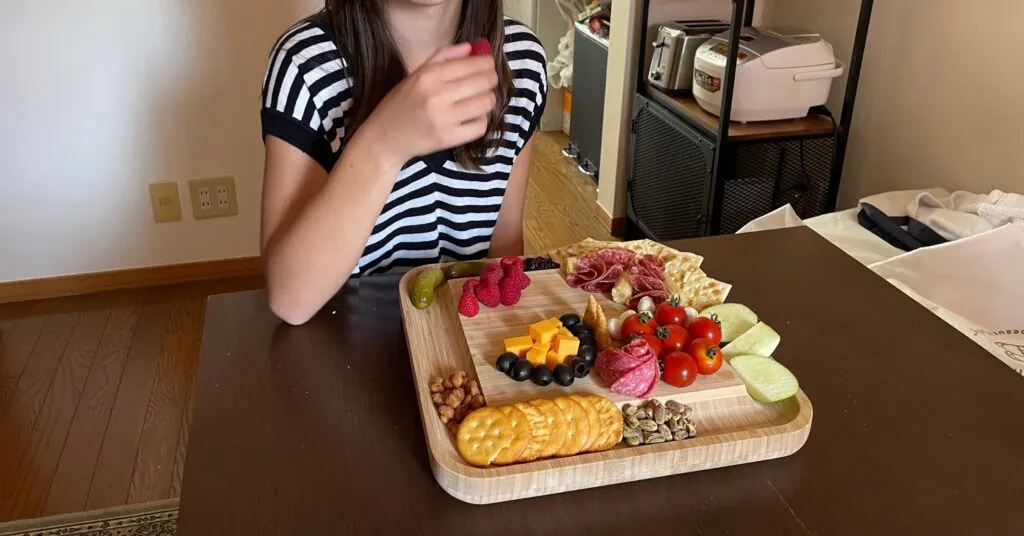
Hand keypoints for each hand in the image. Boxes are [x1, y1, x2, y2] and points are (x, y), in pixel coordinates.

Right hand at [362, 43, 498, 164]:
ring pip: (486, 103)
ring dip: (488, 99)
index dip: (487, 63)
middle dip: (491, 79)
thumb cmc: (401, 103)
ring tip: (479, 99)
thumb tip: (471, 48)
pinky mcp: (449, 139)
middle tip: (488, 81)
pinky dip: (481, 120)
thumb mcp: (416, 73)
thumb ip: (443, 57)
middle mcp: (438, 96)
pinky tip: (472, 117)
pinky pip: (481, 126)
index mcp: (429, 75)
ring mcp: (444, 119)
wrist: (385, 137)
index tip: (488, 65)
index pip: (472, 64)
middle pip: (484, 82)